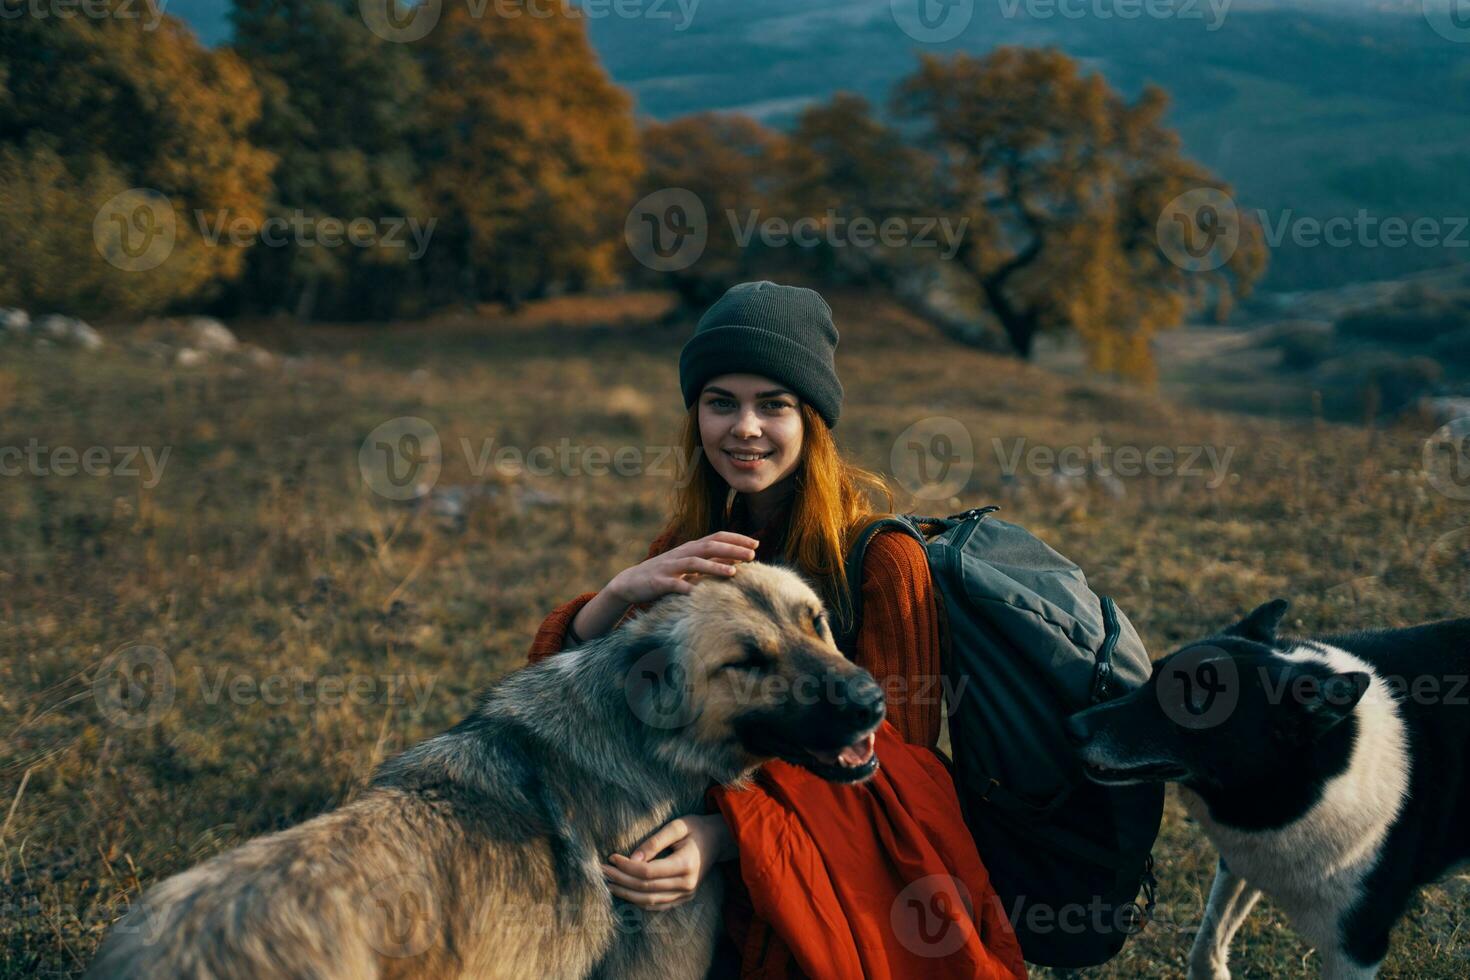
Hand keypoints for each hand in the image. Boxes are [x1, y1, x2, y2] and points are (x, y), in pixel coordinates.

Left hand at [601, 813, 733, 909]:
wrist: (719, 840)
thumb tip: (633, 857)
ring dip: (626, 893)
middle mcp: (687, 884)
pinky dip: (639, 901)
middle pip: (645, 888)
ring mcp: (686, 894)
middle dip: (621, 880)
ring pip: (649, 900)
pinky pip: (658, 905)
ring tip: (609, 884)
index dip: (626, 867)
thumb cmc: (697, 829)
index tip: (611, 858)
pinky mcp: (684, 898)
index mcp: (686, 864)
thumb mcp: (678, 826)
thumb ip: (655, 841)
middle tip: (602, 871)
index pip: (648, 872)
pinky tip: (625, 893)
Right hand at [605, 533, 759, 604]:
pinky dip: (686, 587)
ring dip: (715, 567)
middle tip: (752, 554)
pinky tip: (698, 593)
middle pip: (709, 546)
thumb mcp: (690, 566)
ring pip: (695, 563)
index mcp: (691, 548)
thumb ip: (711, 562)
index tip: (756, 543)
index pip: (717, 537)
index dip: (736, 539)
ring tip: (734, 572)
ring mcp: (670, 567)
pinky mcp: (659, 582)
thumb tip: (737, 560)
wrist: (631, 583)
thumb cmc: (666, 574)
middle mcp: (682, 553)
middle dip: (732, 549)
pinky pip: (674, 585)